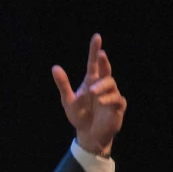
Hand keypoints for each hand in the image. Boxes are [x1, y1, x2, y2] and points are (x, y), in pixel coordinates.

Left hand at [51, 33, 127, 156]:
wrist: (87, 134)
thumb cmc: (79, 116)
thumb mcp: (68, 100)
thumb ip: (63, 84)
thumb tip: (55, 67)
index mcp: (91, 82)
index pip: (93, 63)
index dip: (95, 50)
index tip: (96, 37)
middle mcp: (102, 85)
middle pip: (105, 70)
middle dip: (104, 61)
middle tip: (101, 54)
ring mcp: (111, 95)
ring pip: (111, 83)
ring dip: (102, 86)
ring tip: (93, 92)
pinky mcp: (117, 106)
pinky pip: (116, 99)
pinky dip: (109, 98)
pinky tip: (101, 100)